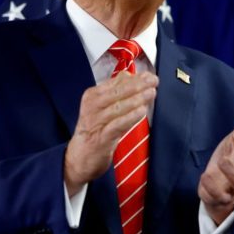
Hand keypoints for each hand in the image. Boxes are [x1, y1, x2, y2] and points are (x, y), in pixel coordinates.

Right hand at [64, 72, 158, 195]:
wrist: (79, 157)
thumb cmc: (94, 130)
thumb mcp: (102, 108)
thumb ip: (115, 92)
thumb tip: (130, 75)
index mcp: (92, 95)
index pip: (115, 82)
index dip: (134, 78)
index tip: (149, 75)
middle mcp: (92, 106)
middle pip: (117, 92)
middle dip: (138, 85)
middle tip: (154, 81)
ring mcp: (95, 122)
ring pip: (118, 107)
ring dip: (137, 99)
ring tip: (151, 93)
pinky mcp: (101, 138)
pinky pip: (117, 125)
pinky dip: (130, 117)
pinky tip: (142, 111)